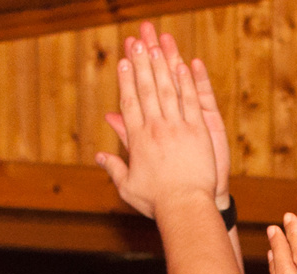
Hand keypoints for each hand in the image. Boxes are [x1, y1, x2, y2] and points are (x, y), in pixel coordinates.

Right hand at [96, 27, 221, 219]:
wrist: (185, 207)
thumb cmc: (157, 201)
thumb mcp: (128, 186)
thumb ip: (114, 167)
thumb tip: (98, 156)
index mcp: (137, 139)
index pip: (129, 103)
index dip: (126, 81)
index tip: (123, 63)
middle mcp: (155, 128)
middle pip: (146, 90)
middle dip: (141, 64)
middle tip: (137, 43)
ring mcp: (177, 128)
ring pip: (168, 91)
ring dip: (161, 66)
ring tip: (155, 47)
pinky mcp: (198, 132)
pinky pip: (191, 102)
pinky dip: (186, 83)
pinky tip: (183, 66)